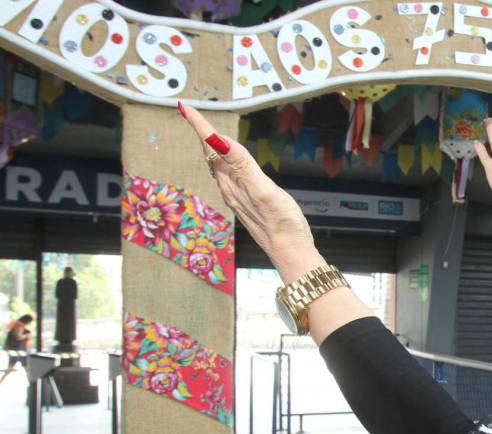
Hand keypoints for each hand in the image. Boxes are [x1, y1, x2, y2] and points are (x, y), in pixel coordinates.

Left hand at [178, 103, 315, 269]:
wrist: (290, 251)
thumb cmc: (282, 222)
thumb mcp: (263, 190)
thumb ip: (241, 164)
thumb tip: (217, 140)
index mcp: (232, 181)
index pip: (211, 146)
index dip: (199, 125)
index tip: (184, 107)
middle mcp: (230, 187)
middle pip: (210, 154)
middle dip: (201, 132)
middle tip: (191, 113)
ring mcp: (237, 195)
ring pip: (218, 165)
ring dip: (210, 146)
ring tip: (205, 132)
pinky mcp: (246, 202)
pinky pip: (228, 175)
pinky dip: (224, 160)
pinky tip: (228, 162)